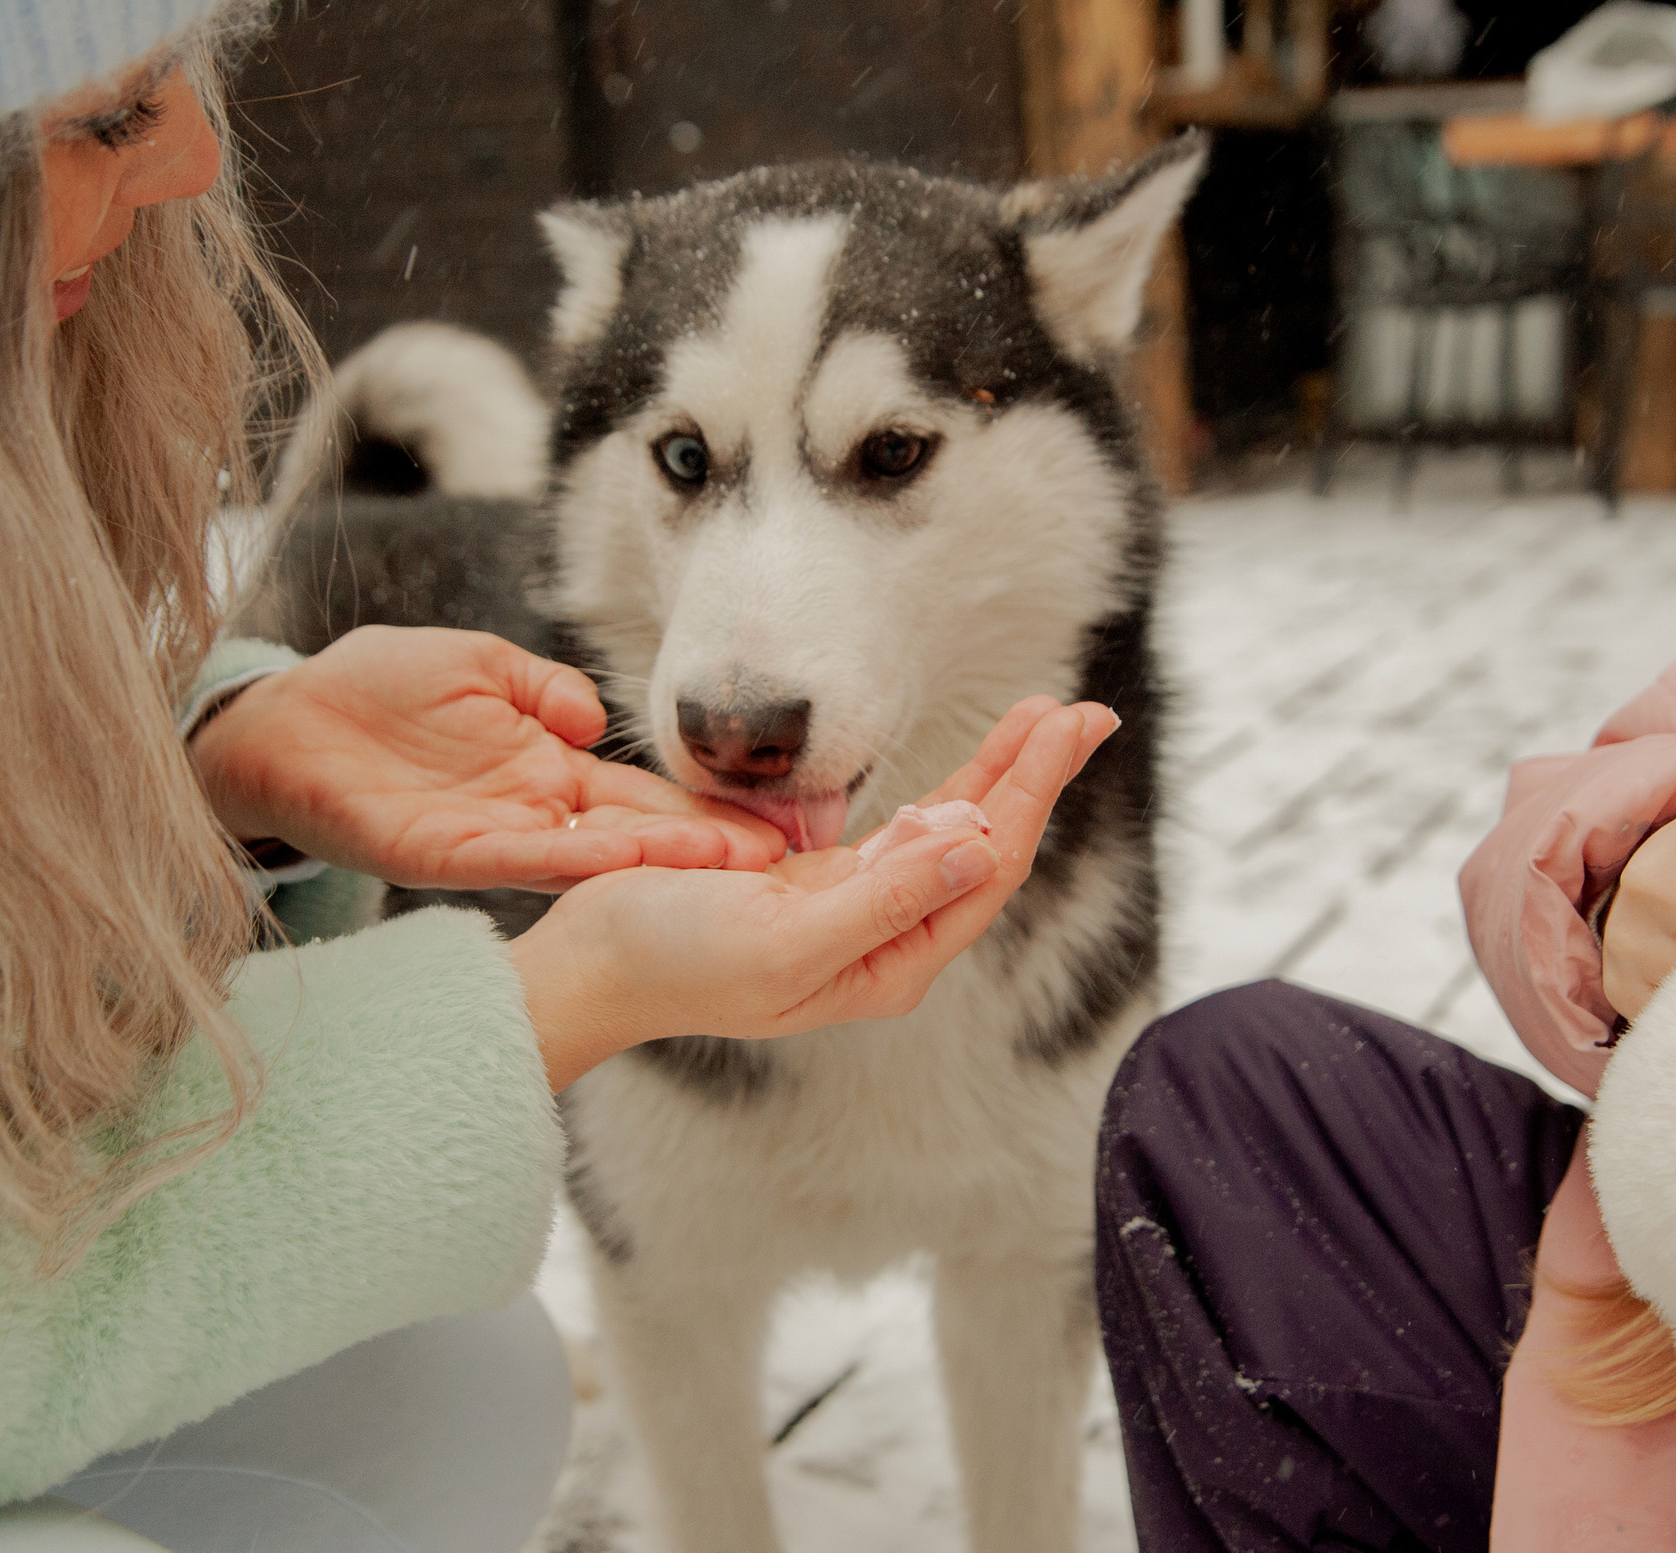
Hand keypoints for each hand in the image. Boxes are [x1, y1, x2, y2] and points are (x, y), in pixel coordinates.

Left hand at [189, 625, 784, 891]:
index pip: (638, 793)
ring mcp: (489, 838)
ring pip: (587, 857)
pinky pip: (514, 860)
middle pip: (631, 833)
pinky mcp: (439, 854)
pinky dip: (567, 860)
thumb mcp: (475, 664)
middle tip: (778, 859)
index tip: (766, 820)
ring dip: (653, 861)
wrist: (279, 719)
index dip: (699, 806)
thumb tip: (592, 718)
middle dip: (702, 846)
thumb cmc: (371, 686)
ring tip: (723, 863)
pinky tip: (616, 858)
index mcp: (543, 769)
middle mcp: (529, 813)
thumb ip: (540, 687)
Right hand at [515, 695, 1118, 1089]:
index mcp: (890, 964)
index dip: (1031, 792)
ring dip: (998, 774)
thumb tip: (977, 851)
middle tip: (1085, 709)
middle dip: (1034, 776)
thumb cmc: (673, 960)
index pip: (986, 867)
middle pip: (982, 847)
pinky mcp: (817, 881)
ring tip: (1046, 717)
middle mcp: (886, 940)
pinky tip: (975, 763)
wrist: (590, 967)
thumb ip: (884, 898)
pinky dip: (945, 786)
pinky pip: (904, 829)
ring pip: (950, 832)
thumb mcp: (784, 938)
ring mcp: (855, 909)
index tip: (1069, 728)